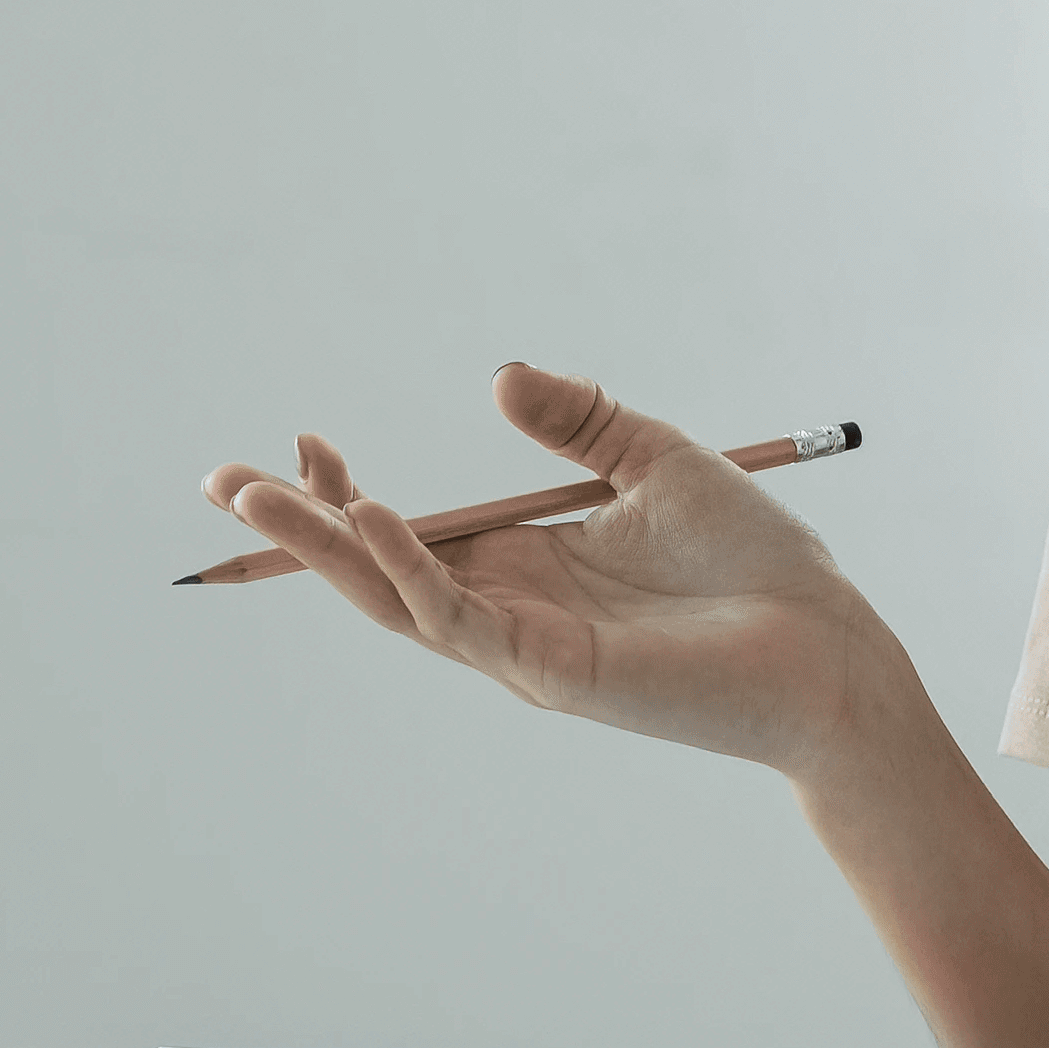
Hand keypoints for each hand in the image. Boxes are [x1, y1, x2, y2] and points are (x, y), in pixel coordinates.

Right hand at [196, 363, 910, 776]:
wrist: (830, 644)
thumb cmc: (758, 563)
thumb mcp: (657, 460)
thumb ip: (579, 419)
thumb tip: (495, 377)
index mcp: (533, 562)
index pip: (414, 531)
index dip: (350, 490)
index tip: (305, 436)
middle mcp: (514, 610)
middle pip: (377, 570)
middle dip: (297, 526)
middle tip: (219, 479)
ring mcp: (526, 646)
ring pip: (395, 599)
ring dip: (325, 545)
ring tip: (263, 489)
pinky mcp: (554, 671)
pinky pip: (459, 620)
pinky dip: (409, 569)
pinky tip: (373, 518)